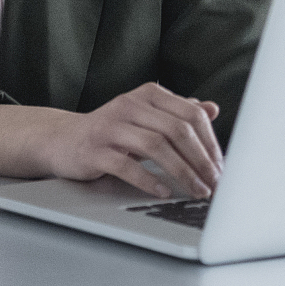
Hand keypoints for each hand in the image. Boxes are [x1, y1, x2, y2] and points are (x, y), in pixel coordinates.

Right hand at [43, 83, 222, 199]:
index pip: (190, 114)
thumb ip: (177, 112)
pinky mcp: (94, 149)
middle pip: (176, 130)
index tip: (221, 166)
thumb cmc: (112, 131)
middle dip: (200, 160)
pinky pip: (126, 166)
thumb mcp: (146, 116)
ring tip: (196, 190)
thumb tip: (212, 109)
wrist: (63, 139)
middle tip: (214, 183)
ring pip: (155, 146)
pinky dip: (148, 180)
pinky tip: (163, 191)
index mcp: (148, 94)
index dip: (210, 142)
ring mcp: (110, 126)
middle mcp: (130, 104)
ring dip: (181, 172)